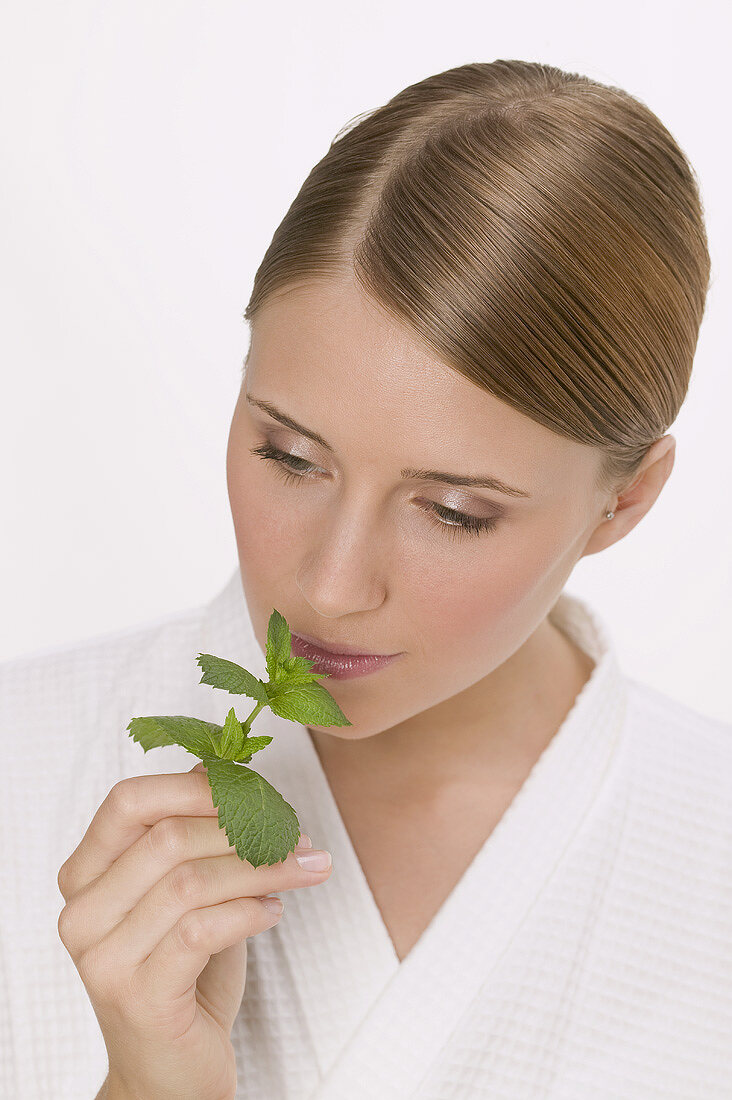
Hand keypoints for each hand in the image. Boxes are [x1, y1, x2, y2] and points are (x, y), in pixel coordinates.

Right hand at [57, 761, 331, 1099]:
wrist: (171, 1073)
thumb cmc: (184, 973)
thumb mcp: (188, 893)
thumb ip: (192, 833)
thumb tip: (216, 763)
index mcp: (86, 876)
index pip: (129, 801)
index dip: (195, 787)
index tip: (254, 792)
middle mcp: (82, 914)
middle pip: (168, 837)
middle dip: (245, 830)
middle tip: (299, 837)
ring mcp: (104, 959)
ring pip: (190, 882)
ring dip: (260, 868)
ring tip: (303, 870)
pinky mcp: (138, 997)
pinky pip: (200, 931)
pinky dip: (249, 911)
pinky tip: (274, 910)